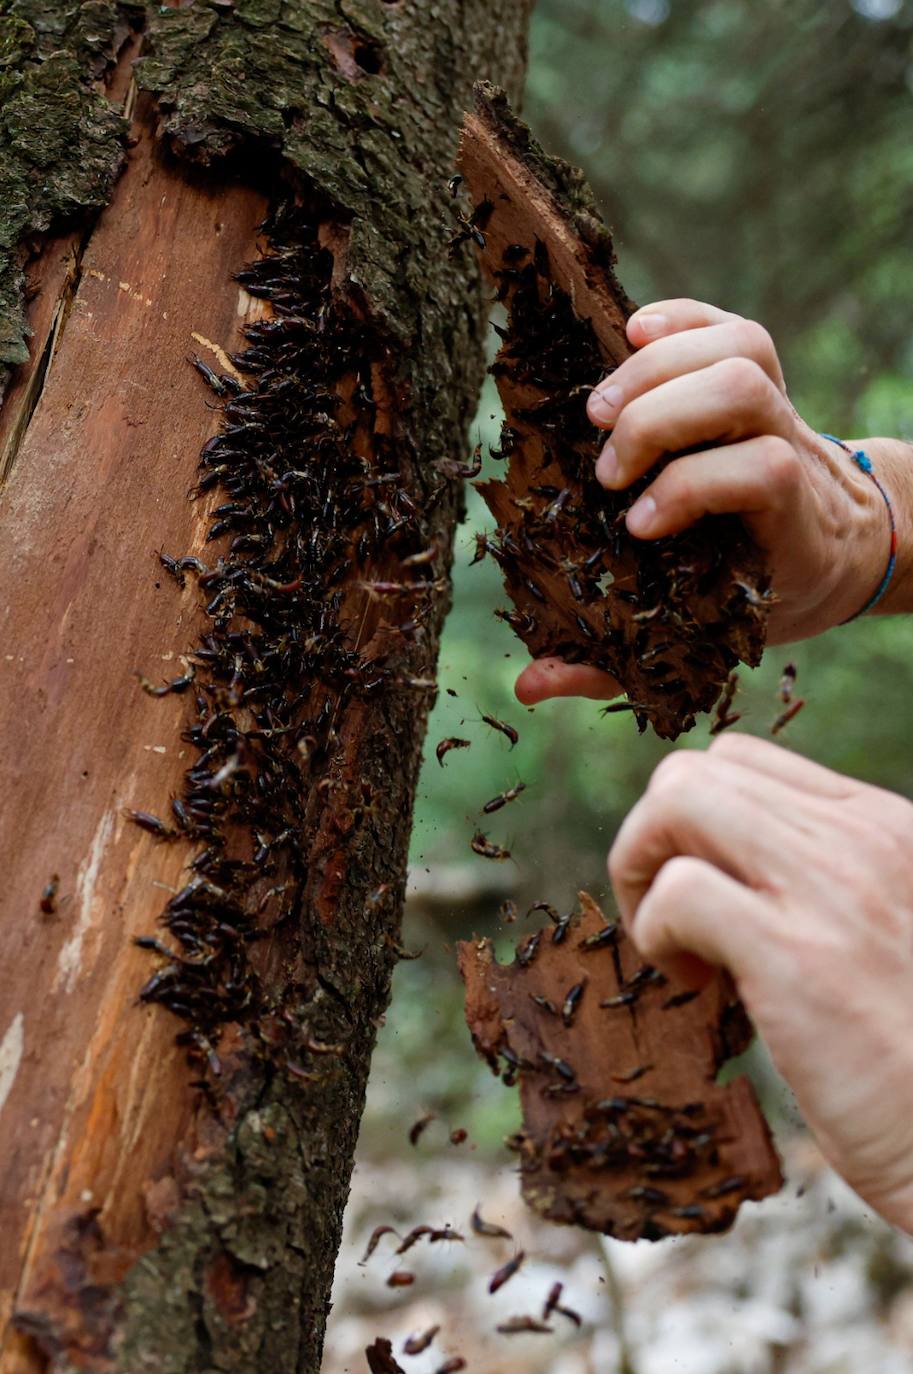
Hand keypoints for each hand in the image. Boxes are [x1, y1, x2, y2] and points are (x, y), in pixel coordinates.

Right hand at [515, 298, 892, 705]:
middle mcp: (792, 452)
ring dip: (659, 367)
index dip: (694, 487)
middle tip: (607, 467)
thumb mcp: (701, 645)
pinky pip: (732, 324)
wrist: (845, 546)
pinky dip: (680, 318)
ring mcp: (781, 408)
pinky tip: (629, 333)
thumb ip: (612, 665)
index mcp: (789, 529)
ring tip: (600, 409)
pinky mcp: (763, 376)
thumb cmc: (759, 601)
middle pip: (744, 392)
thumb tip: (528, 687)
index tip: (636, 527)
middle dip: (662, 419)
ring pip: (741, 348)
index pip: (761, 472)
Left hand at [608, 732, 912, 1231]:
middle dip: (652, 840)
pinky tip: (693, 983)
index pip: (743, 762)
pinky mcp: (798, 956)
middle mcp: (864, 838)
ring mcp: (833, 890)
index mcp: (886, 827)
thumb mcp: (889, 933)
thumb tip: (723, 873)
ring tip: (680, 950)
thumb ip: (824, 886)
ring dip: (643, 873)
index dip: (696, 823)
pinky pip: (679, 891)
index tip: (709, 895)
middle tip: (673, 923)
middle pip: (696, 770)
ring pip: (676, 800)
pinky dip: (655, 933)